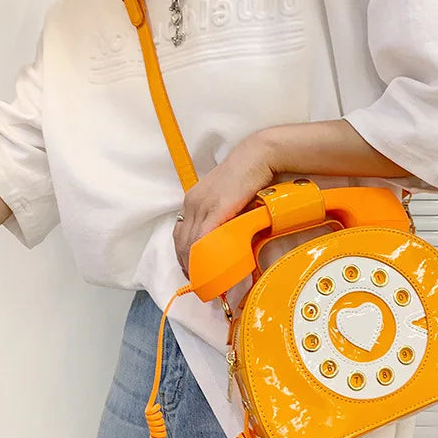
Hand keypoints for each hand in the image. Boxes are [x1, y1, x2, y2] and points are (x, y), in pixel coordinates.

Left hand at [174, 133, 274, 278]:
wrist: (257, 157)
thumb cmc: (247, 176)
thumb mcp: (228, 198)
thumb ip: (223, 216)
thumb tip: (227, 237)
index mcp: (193, 200)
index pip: (179, 233)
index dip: (182, 255)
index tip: (191, 269)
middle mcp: (192, 203)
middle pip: (181, 241)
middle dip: (187, 264)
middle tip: (197, 281)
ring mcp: (202, 205)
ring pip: (190, 243)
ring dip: (194, 264)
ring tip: (204, 279)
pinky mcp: (216, 209)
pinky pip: (203, 237)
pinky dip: (203, 255)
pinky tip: (208, 267)